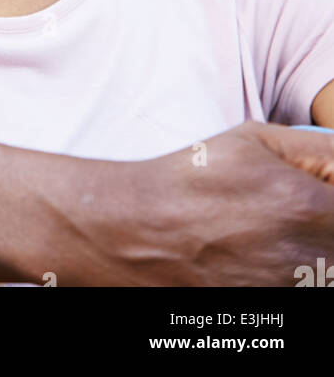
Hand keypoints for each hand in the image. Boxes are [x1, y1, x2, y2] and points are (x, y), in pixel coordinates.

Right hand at [110, 121, 333, 285]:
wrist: (138, 231)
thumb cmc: (191, 180)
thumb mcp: (254, 140)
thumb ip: (321, 149)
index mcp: (307, 206)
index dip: (333, 193)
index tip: (319, 191)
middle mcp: (307, 258)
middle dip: (324, 222)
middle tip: (289, 210)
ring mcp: (289, 290)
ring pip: (326, 268)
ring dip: (312, 251)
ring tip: (270, 233)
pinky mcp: (274, 313)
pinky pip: (302, 286)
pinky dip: (292, 273)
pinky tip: (259, 255)